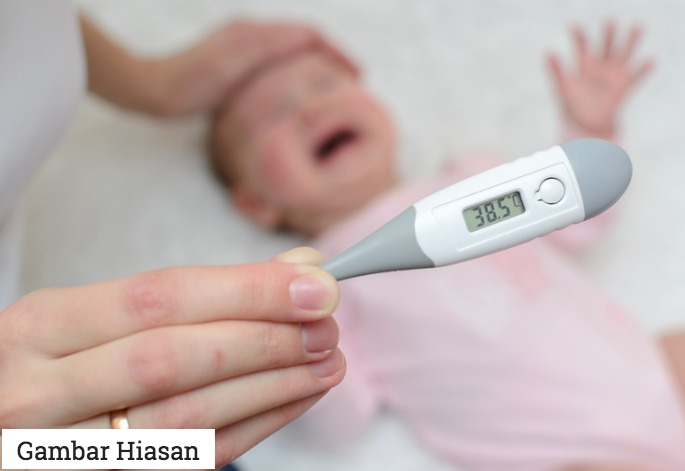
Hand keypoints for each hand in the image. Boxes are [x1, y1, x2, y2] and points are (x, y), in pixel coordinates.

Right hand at [0, 248, 342, 466]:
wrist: (0, 430)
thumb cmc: (47, 368)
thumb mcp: (88, 319)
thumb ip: (184, 296)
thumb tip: (291, 269)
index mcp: (40, 329)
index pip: (159, 298)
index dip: (246, 290)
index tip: (313, 283)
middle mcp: (40, 392)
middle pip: (175, 359)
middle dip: (266, 339)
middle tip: (326, 324)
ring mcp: (69, 450)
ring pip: (190, 416)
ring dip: (274, 386)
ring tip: (327, 360)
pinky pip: (197, 457)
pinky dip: (257, 424)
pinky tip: (294, 397)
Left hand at [143, 20, 357, 116]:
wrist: (149, 91)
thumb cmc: (190, 83)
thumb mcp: (236, 64)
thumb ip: (271, 46)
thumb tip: (308, 35)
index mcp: (255, 31)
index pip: (309, 33)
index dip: (338, 52)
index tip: (358, 75)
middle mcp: (249, 33)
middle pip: (302, 39)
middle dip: (331, 57)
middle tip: (352, 83)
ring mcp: (239, 47)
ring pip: (290, 52)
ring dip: (314, 66)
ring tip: (331, 89)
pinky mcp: (230, 64)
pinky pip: (275, 64)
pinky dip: (295, 75)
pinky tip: (295, 95)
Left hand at [547, 21, 652, 139]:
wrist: (586, 126)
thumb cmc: (571, 106)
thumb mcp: (561, 88)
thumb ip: (555, 71)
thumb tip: (547, 52)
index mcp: (584, 63)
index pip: (582, 45)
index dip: (579, 36)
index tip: (574, 26)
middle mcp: (601, 64)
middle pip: (606, 44)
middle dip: (608, 33)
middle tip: (610, 21)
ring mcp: (614, 74)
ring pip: (624, 53)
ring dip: (631, 41)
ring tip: (637, 27)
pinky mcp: (625, 86)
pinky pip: (636, 76)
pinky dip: (644, 69)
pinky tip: (651, 60)